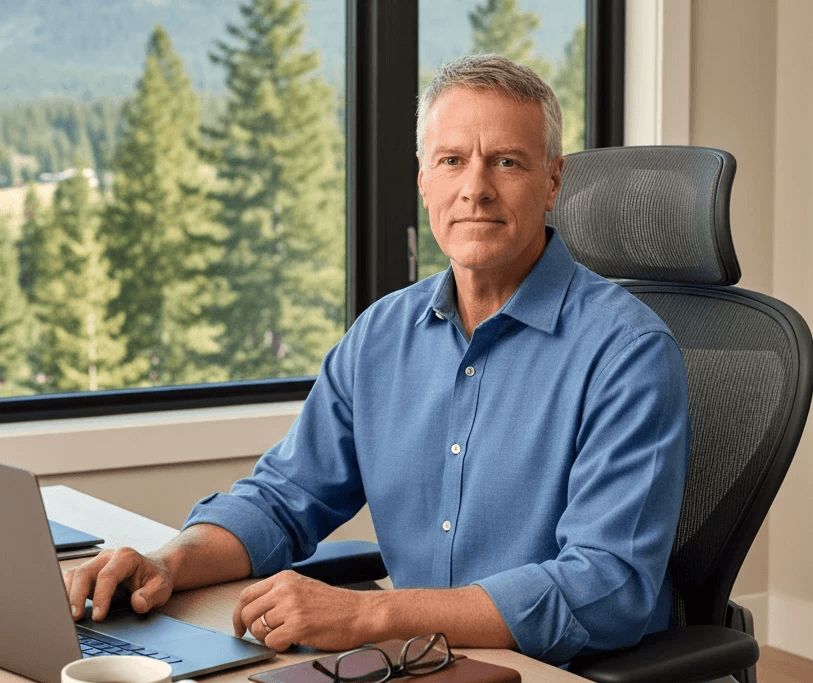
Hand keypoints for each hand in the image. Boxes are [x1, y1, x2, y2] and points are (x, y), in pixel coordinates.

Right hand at [63, 547, 173, 621]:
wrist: (153, 573)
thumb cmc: (155, 579)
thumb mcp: (161, 588)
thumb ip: (151, 595)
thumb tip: (137, 603)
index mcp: (126, 557)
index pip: (108, 575)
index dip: (101, 596)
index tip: (98, 616)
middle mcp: (107, 558)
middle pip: (85, 572)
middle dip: (77, 596)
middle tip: (76, 617)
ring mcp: (96, 564)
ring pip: (74, 575)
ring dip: (67, 595)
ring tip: (66, 616)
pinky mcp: (88, 574)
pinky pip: (70, 580)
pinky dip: (65, 593)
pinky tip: (65, 609)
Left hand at [232, 570, 373, 651]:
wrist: (360, 612)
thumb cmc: (334, 604)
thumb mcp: (303, 588)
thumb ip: (279, 593)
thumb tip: (253, 610)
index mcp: (285, 578)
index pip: (247, 595)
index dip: (239, 613)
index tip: (240, 625)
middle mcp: (285, 590)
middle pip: (247, 612)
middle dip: (249, 629)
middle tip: (259, 636)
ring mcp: (291, 608)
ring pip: (258, 630)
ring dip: (267, 638)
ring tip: (284, 636)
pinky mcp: (298, 627)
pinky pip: (272, 643)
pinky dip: (279, 646)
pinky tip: (293, 641)